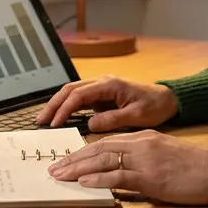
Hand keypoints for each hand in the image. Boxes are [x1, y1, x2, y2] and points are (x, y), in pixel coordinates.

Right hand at [35, 76, 179, 131]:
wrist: (167, 99)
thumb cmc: (154, 106)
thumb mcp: (136, 115)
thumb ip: (112, 119)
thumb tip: (90, 125)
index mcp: (109, 85)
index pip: (79, 95)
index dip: (64, 109)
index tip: (55, 124)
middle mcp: (102, 83)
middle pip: (70, 90)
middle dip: (53, 104)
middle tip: (40, 121)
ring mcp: (101, 88)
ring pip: (72, 93)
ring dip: (58, 105)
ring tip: (45, 120)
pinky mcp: (102, 96)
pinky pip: (80, 99)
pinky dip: (68, 107)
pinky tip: (59, 118)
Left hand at [47, 130, 207, 205]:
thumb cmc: (193, 167)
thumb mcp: (163, 155)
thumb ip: (141, 159)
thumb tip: (119, 174)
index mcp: (144, 137)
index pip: (106, 141)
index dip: (83, 150)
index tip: (66, 159)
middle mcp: (141, 144)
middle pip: (99, 148)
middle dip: (73, 158)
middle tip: (54, 167)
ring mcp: (145, 160)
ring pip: (104, 160)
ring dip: (78, 169)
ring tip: (60, 175)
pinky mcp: (151, 177)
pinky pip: (119, 176)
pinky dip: (99, 179)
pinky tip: (84, 182)